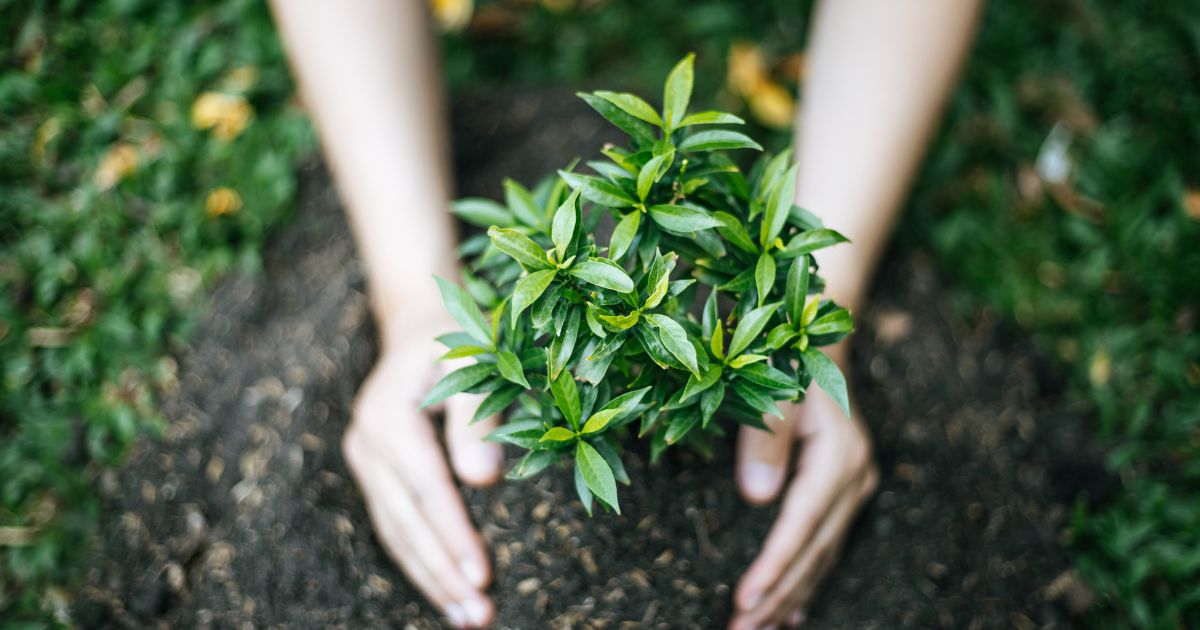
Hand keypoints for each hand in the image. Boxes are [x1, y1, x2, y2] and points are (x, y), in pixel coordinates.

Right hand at [342, 315, 503, 627]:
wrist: (419, 324)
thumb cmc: (458, 339)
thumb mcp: (475, 361)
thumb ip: (477, 417)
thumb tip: (483, 482)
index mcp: (389, 415)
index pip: (426, 489)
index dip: (454, 535)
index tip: (483, 577)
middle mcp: (368, 443)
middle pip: (406, 521)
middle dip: (443, 573)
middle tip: (479, 616)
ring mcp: (365, 460)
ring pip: (395, 532)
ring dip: (430, 579)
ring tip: (467, 619)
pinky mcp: (374, 473)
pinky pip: (394, 525)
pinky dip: (419, 561)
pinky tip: (445, 592)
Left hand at [729, 347, 877, 628]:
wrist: (820, 345)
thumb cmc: (789, 364)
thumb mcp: (774, 393)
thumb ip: (765, 443)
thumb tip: (756, 498)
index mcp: (838, 459)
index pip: (800, 526)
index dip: (772, 567)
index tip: (744, 601)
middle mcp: (855, 479)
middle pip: (813, 551)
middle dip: (777, 596)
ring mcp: (856, 488)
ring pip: (821, 555)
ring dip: (790, 595)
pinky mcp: (847, 492)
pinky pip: (827, 547)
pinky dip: (807, 579)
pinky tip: (793, 612)